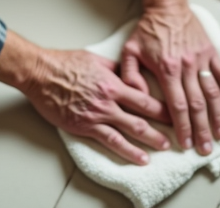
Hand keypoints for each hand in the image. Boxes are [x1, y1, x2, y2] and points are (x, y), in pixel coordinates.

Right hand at [22, 47, 171, 164]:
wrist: (41, 74)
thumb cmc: (65, 63)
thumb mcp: (96, 59)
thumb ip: (115, 69)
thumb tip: (129, 74)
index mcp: (113, 82)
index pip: (145, 97)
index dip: (163, 106)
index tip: (175, 110)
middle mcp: (109, 100)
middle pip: (143, 115)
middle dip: (163, 124)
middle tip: (178, 130)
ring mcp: (98, 115)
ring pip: (131, 130)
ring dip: (151, 140)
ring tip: (164, 146)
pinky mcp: (85, 127)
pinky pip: (111, 142)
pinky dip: (128, 151)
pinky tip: (140, 158)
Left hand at [119, 2, 219, 155]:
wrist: (167, 6)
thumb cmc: (148, 29)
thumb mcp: (130, 51)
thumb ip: (130, 75)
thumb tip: (135, 96)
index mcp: (167, 69)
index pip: (177, 105)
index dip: (183, 127)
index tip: (186, 144)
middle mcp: (187, 66)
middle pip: (197, 104)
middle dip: (202, 130)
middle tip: (205, 149)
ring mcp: (201, 59)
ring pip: (213, 93)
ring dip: (218, 116)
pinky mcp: (211, 51)